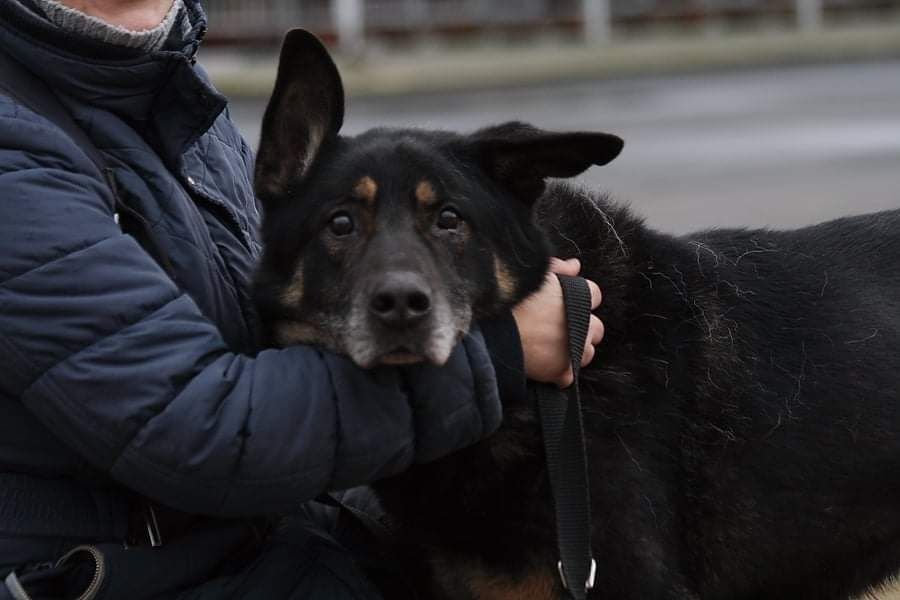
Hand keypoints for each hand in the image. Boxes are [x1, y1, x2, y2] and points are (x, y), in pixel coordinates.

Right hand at [512, 258, 603, 387]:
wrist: (490, 330)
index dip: (578, 299)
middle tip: (557, 328)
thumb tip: (575, 266)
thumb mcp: (533, 274)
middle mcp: (581, 322)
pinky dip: (559, 373)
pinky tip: (544, 365)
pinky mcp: (561, 370)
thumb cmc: (508, 298)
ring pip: (586, 352)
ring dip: (573, 350)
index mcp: (577, 296)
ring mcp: (573, 348)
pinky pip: (569, 376)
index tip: (563, 304)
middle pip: (596, 328)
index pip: (594, 295)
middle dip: (581, 328)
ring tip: (550, 347)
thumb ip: (558, 268)